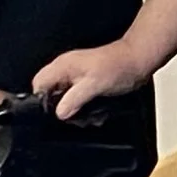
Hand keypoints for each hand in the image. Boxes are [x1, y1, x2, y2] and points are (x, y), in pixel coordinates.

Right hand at [32, 39, 154, 119]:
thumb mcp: (94, 85)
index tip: (54, 111)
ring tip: (89, 114)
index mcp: (64, 65)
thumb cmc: (119, 66)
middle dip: (61, 108)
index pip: (39, 83)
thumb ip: (74, 99)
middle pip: (50, 94)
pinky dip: (84, 107)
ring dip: (75, 110)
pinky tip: (96, 111)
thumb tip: (59, 113)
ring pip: (63, 99)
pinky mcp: (86, 83)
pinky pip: (76, 99)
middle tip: (75, 115)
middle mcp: (67, 70)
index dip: (42, 100)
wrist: (137, 61)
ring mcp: (76, 77)